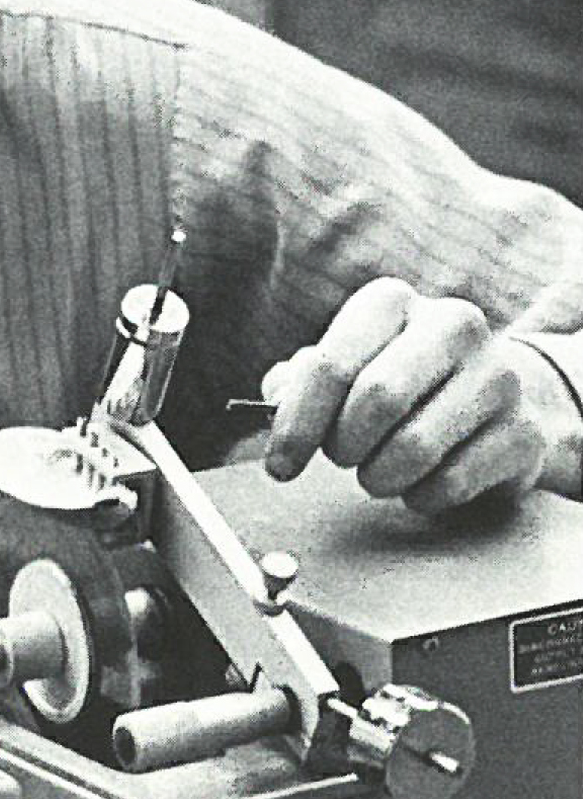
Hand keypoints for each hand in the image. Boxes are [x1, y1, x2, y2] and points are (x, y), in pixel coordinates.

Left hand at [261, 277, 574, 512]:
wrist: (501, 392)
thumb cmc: (402, 379)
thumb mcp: (347, 364)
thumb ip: (300, 379)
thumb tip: (275, 396)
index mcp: (391, 303)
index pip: (331, 366)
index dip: (297, 424)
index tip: (280, 466)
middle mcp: (451, 325)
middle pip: (377, 400)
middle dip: (343, 446)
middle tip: (341, 458)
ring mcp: (496, 375)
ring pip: (414, 447)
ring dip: (379, 476)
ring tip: (378, 470)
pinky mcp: (523, 430)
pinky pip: (450, 483)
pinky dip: (419, 496)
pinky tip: (420, 481)